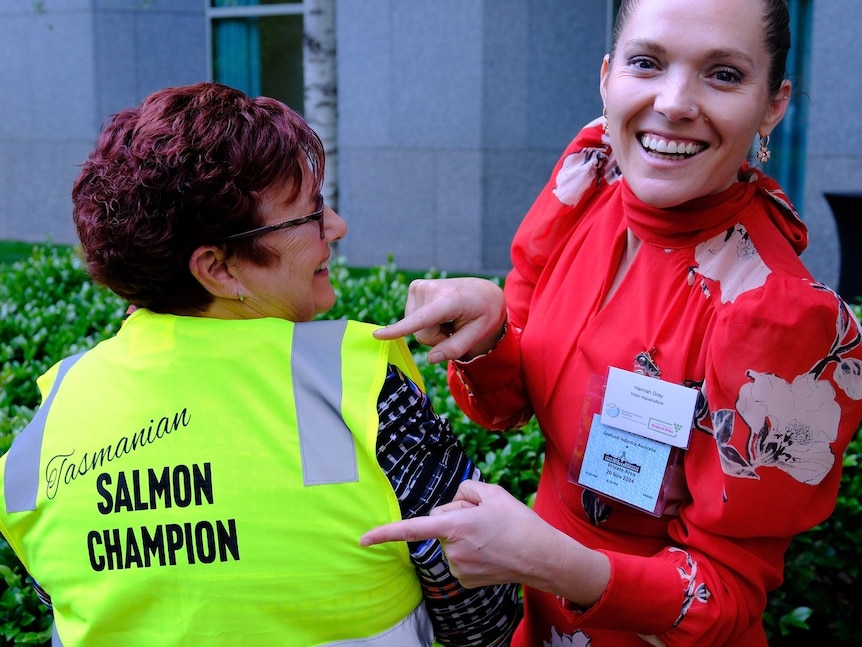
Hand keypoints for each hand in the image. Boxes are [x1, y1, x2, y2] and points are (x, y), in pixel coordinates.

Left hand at [361, 480, 610, 603]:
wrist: (541, 556)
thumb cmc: (517, 522)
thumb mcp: (492, 492)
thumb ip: (464, 491)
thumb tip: (450, 505)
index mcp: (454, 525)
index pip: (411, 529)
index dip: (384, 534)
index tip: (362, 540)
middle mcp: (452, 549)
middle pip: (439, 524)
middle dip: (454, 517)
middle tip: (484, 518)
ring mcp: (457, 567)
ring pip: (449, 541)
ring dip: (464, 535)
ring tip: (491, 534)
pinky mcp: (464, 579)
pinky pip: (457, 557)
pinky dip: (469, 551)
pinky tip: (489, 550)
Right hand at [372, 277, 506, 362]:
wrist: (482, 291)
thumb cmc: (483, 313)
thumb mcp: (478, 334)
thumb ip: (455, 348)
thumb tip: (430, 359)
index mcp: (450, 300)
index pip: (422, 319)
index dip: (399, 329)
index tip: (377, 335)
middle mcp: (431, 288)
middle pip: (422, 333)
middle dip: (437, 338)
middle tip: (454, 327)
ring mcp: (420, 286)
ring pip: (415, 327)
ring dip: (432, 329)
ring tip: (449, 318)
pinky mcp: (414, 287)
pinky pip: (412, 318)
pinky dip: (426, 321)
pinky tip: (440, 312)